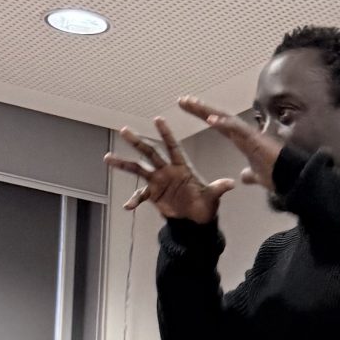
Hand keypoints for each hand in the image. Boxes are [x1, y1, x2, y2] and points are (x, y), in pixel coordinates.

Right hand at [104, 118, 234, 222]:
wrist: (195, 220)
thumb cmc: (205, 205)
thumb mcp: (212, 197)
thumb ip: (218, 188)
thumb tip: (231, 183)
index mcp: (181, 166)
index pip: (172, 146)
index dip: (165, 133)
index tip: (157, 119)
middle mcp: (166, 170)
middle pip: (149, 152)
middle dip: (137, 142)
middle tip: (124, 130)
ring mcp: (157, 181)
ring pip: (138, 168)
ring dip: (123, 164)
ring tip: (108, 158)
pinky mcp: (153, 194)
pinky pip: (140, 195)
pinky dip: (133, 200)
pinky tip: (127, 206)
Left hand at [178, 95, 284, 193]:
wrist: (290, 178)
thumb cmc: (276, 175)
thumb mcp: (257, 176)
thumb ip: (250, 174)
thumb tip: (244, 176)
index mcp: (242, 140)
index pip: (220, 125)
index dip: (206, 116)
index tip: (190, 109)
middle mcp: (243, 134)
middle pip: (218, 117)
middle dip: (200, 108)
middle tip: (183, 100)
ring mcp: (248, 134)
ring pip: (224, 118)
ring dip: (206, 110)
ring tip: (190, 103)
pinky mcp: (254, 138)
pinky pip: (236, 128)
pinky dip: (223, 123)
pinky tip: (210, 119)